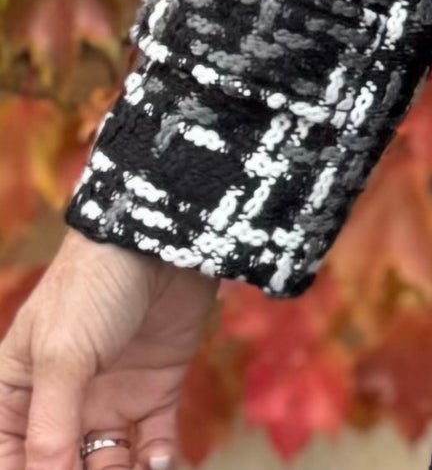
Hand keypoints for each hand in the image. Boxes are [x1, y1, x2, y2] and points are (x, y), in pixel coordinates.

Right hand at [0, 227, 216, 469]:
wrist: (165, 236)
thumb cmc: (94, 285)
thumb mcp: (61, 357)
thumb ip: (51, 431)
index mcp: (17, 394)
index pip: (12, 460)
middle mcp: (59, 404)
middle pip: (59, 467)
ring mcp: (107, 399)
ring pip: (107, 466)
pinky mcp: (153, 391)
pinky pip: (152, 447)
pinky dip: (157, 463)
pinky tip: (158, 462)